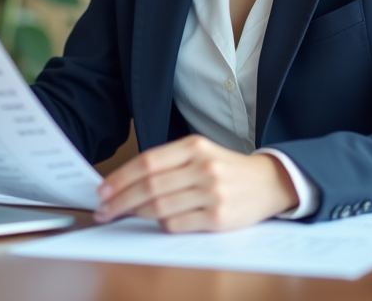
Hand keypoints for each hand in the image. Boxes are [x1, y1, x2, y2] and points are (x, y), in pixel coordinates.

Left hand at [94, 134, 297, 231]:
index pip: (147, 162)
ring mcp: (212, 193)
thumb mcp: (201, 153)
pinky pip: (177, 224)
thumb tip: (126, 182)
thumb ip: (168, 164)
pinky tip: (159, 221)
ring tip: (127, 215)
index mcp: (195, 146)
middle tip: (104, 210)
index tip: (103, 190)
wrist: (269, 183)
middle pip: (149, 186)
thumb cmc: (227, 169)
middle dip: (120, 200)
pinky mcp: (219, 217)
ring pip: (160, 207)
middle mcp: (203, 167)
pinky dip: (162, 225)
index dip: (120, 178)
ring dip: (137, 214)